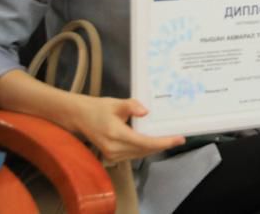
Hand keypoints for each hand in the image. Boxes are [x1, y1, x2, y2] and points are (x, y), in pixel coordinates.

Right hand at [68, 95, 183, 163]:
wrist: (79, 117)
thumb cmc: (98, 108)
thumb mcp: (115, 103)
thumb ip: (132, 106)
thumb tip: (146, 112)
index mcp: (116, 134)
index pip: (144, 142)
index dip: (163, 142)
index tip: (179, 139)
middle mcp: (114, 148)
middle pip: (144, 150)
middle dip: (162, 145)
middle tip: (179, 138)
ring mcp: (112, 155)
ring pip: (140, 154)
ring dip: (154, 148)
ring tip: (170, 140)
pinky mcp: (112, 156)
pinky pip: (133, 154)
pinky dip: (145, 149)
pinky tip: (154, 142)